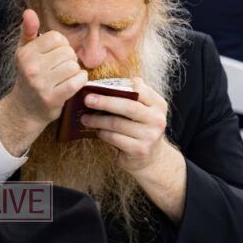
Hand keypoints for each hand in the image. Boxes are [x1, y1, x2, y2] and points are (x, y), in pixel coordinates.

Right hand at [0, 9, 87, 155]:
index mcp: (25, 53)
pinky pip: (78, 80)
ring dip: (74, 71)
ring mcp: (41, 84)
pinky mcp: (53, 98)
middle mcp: (31, 67)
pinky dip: (80, 80)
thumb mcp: (24, 52)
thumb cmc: (28, 76)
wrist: (24, 109)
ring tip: (65, 76)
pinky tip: (73, 83)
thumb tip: (29, 11)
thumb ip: (28, 31)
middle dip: (69, 58)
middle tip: (60, 68)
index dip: (61, 45)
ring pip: (74, 65)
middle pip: (67, 51)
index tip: (55, 55)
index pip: (56, 37)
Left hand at [81, 77, 187, 222]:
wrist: (151, 158)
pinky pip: (114, 138)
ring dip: (97, 120)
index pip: (140, 90)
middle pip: (128, 106)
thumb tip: (104, 84)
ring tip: (85, 118)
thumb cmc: (139, 128)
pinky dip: (102, 133)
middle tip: (87, 99)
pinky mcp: (139, 150)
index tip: (100, 85)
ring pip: (117, 124)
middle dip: (105, 102)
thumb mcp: (141, 111)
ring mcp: (150, 136)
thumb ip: (130, 96)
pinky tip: (95, 131)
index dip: (120, 87)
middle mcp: (157, 119)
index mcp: (158, 105)